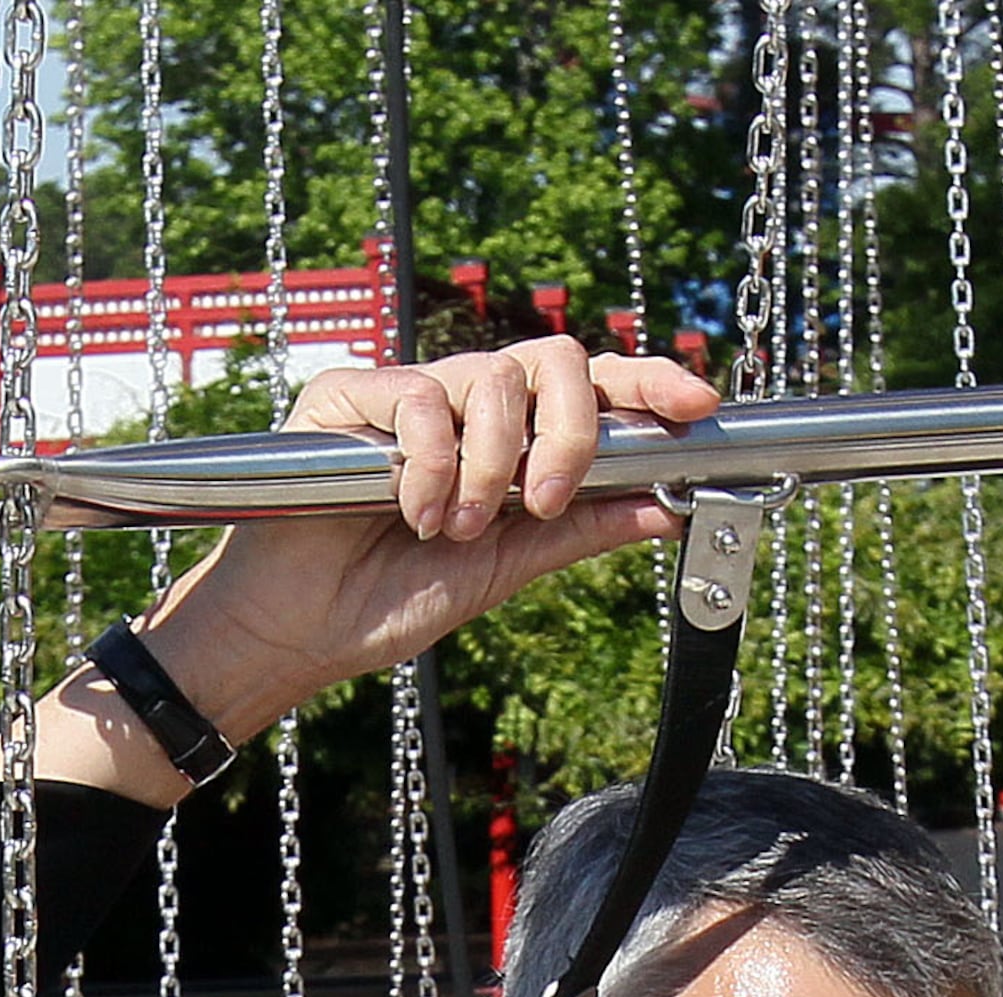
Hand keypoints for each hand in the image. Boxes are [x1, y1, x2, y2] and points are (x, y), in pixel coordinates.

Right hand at [140, 343, 721, 742]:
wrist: (304, 629)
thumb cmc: (394, 596)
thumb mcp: (509, 566)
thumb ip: (581, 527)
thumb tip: (668, 505)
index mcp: (510, 440)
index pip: (588, 388)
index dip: (646, 383)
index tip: (698, 404)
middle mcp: (466, 405)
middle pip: (553, 360)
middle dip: (570, 432)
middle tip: (545, 501)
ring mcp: (408, 393)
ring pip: (494, 378)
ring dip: (492, 467)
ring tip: (456, 530)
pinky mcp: (350, 392)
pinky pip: (421, 397)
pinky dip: (432, 466)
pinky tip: (413, 515)